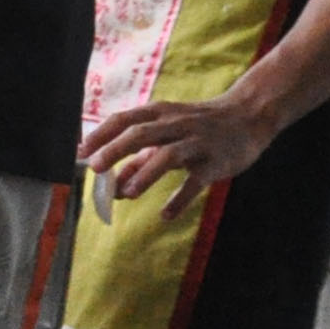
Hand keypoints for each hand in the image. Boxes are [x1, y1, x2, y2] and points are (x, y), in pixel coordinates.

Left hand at [81, 90, 277, 217]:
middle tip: (95, 167)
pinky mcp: (215, 162)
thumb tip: (113, 186)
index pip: (124, 119)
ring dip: (146, 174)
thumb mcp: (167, 136)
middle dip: (115, 149)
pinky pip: (196, 181)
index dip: (101, 134)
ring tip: (128, 194)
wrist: (248, 116)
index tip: (80, 151)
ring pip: (168, 155)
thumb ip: (140, 159)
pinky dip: (180, 198)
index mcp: (160, 113)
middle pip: (141, 133)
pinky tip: (166, 215)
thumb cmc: (198, 126)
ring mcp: (197, 142)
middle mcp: (176, 123)